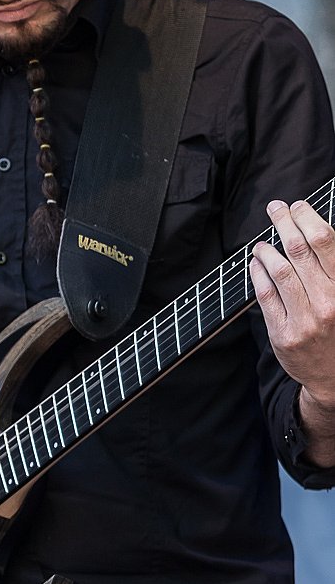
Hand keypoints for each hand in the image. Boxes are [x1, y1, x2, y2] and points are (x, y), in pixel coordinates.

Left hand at [250, 198, 334, 408]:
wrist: (334, 377)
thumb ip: (332, 266)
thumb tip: (314, 230)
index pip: (325, 241)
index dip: (308, 217)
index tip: (298, 207)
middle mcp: (328, 301)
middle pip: (298, 250)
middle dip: (284, 222)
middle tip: (275, 209)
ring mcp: (305, 319)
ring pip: (279, 270)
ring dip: (266, 249)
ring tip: (262, 243)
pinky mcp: (284, 334)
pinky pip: (265, 295)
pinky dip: (257, 273)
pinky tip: (256, 263)